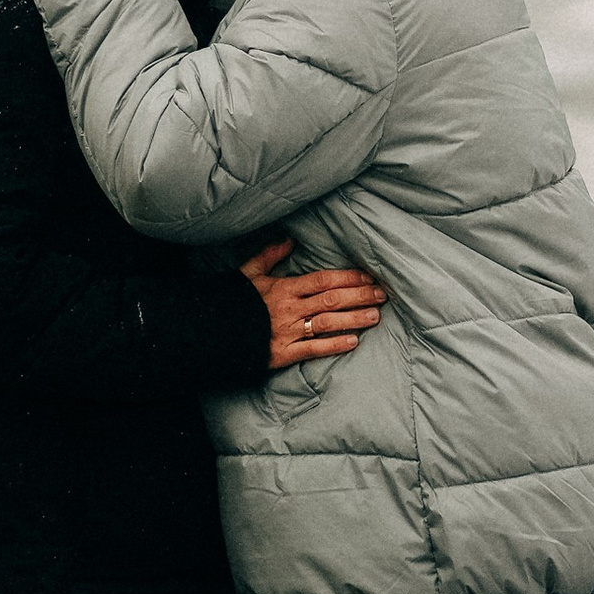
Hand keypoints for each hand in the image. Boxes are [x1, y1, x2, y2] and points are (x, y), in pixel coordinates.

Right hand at [241, 237, 385, 370]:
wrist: (211, 331)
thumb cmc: (233, 301)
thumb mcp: (248, 273)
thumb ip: (269, 255)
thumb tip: (289, 239)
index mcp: (284, 288)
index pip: (323, 280)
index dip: (349, 277)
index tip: (369, 276)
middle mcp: (290, 309)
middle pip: (332, 300)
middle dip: (359, 296)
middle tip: (382, 294)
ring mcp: (288, 332)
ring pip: (327, 324)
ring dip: (354, 319)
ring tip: (375, 316)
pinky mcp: (283, 354)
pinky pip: (313, 349)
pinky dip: (334, 346)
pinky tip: (353, 342)